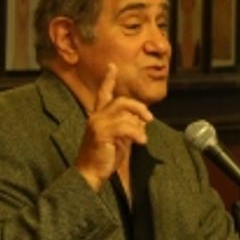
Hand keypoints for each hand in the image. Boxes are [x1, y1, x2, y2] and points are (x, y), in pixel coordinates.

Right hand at [75, 64, 153, 189]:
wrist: (90, 173)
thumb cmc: (104, 157)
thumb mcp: (120, 140)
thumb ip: (129, 128)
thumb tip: (143, 121)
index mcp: (99, 116)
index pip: (103, 94)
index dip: (108, 80)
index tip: (112, 66)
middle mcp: (96, 117)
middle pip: (121, 101)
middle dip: (138, 107)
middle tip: (149, 118)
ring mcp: (97, 124)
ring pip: (124, 112)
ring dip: (138, 124)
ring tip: (143, 138)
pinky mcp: (101, 133)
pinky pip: (124, 126)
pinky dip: (136, 133)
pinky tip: (140, 142)